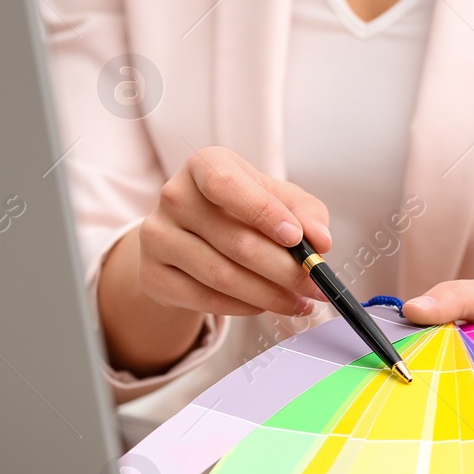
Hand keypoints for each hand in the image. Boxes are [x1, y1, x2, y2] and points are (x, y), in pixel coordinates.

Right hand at [99, 147, 332, 376]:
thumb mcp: (276, 199)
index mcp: (205, 165)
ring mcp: (157, 236)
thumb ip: (305, 213)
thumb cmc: (240, 211)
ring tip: (298, 301)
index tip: (297, 239)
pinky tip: (266, 306)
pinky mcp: (153, 274)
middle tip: (316, 285)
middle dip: (285, 269)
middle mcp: (174, 196)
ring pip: (221, 276)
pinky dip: (244, 307)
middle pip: (234, 241)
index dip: (263, 212)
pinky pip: (205, 299)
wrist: (189, 238)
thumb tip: (320, 241)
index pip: (226, 184)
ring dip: (269, 295)